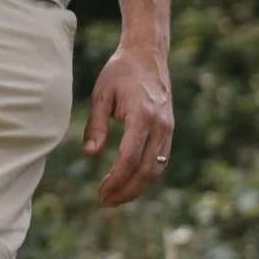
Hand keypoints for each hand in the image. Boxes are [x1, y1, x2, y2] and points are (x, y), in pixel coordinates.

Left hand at [83, 39, 172, 206]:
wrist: (146, 56)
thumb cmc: (119, 73)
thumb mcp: (101, 95)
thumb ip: (95, 125)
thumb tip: (89, 154)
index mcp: (142, 116)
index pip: (130, 158)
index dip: (115, 179)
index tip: (100, 192)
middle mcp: (160, 125)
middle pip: (147, 169)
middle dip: (126, 190)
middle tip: (105, 202)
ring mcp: (169, 128)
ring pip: (157, 168)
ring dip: (137, 187)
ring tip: (115, 198)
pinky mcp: (169, 130)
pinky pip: (161, 159)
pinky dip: (146, 175)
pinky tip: (129, 182)